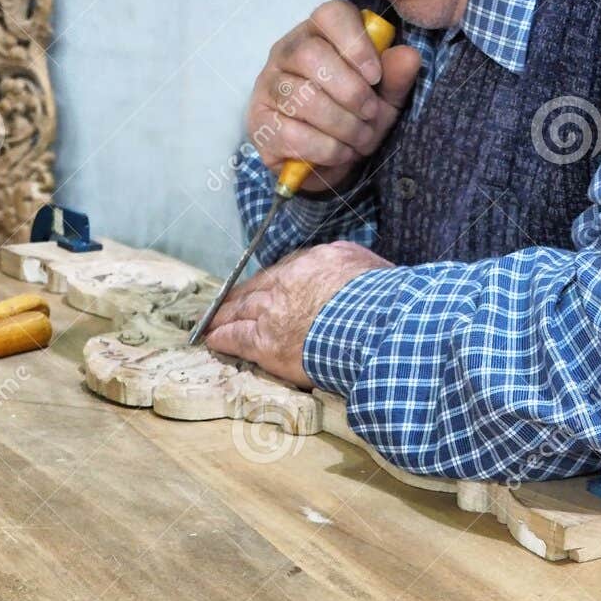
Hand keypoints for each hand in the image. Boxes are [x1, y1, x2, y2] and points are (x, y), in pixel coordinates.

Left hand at [205, 241, 392, 386]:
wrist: (376, 327)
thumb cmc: (387, 305)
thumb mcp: (377, 272)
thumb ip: (359, 274)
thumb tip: (363, 283)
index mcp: (321, 260)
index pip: (290, 270)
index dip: (277, 282)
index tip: (272, 287)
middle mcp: (292, 279)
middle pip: (260, 285)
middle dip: (244, 295)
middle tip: (231, 301)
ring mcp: (275, 309)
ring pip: (242, 308)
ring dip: (226, 315)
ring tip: (214, 320)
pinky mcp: (266, 341)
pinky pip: (236, 337)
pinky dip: (223, 337)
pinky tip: (214, 340)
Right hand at [247, 0, 421, 192]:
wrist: (328, 161)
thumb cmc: (354, 116)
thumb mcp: (384, 96)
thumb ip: (395, 76)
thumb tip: (409, 55)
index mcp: (319, 33)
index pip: (330, 14)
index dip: (356, 43)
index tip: (375, 76)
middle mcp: (286, 52)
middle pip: (310, 54)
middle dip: (350, 90)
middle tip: (370, 113)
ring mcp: (268, 87)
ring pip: (301, 97)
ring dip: (341, 124)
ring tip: (360, 138)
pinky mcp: (259, 123)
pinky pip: (291, 133)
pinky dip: (324, 148)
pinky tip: (339, 152)